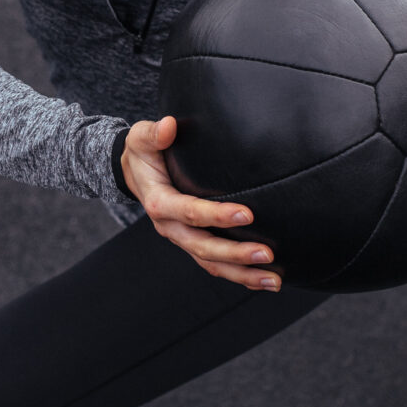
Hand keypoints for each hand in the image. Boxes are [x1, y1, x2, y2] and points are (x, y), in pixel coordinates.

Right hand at [120, 115, 281, 289]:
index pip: (190, 212)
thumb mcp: (140, 138)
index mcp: (159, 203)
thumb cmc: (143, 152)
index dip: (217, 215)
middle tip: (267, 254)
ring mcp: (181, 238)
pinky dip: (238, 274)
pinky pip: (214, 264)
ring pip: (210, 263)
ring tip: (273, 281)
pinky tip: (264, 279)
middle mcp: (170, 227)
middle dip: (235, 254)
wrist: (132, 172)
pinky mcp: (192, 242)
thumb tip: (169, 125)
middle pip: (203, 247)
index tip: (248, 213)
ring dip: (242, 274)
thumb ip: (153, 134)